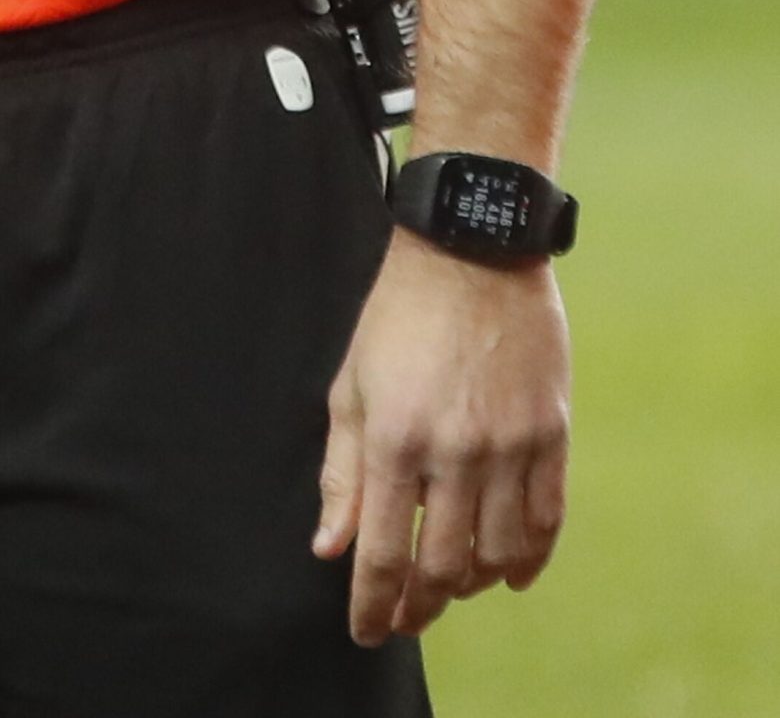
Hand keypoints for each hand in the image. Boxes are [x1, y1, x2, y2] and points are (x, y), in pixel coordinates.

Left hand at [312, 227, 570, 646]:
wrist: (471, 249)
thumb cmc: (398, 315)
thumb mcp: (351, 385)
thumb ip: (342, 473)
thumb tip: (329, 549)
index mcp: (395, 437)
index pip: (383, 553)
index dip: (374, 605)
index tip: (368, 632)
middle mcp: (455, 449)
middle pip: (445, 566)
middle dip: (422, 604)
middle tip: (409, 615)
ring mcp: (510, 443)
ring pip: (499, 555)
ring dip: (475, 584)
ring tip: (454, 584)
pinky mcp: (552, 431)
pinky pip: (547, 521)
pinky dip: (530, 558)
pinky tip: (511, 573)